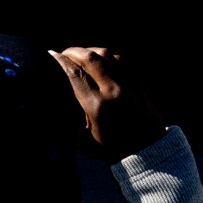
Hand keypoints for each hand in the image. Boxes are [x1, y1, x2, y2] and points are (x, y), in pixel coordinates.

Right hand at [50, 47, 166, 162]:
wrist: (149, 151)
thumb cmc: (116, 150)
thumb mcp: (88, 143)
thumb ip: (73, 126)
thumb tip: (63, 109)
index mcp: (97, 107)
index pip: (76, 75)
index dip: (62, 61)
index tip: (52, 54)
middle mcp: (113, 91)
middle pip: (91, 59)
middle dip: (74, 51)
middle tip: (65, 52)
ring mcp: (128, 85)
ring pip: (107, 55)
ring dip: (91, 51)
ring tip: (81, 54)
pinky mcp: (139, 83)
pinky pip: (121, 60)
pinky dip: (108, 56)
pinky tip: (101, 59)